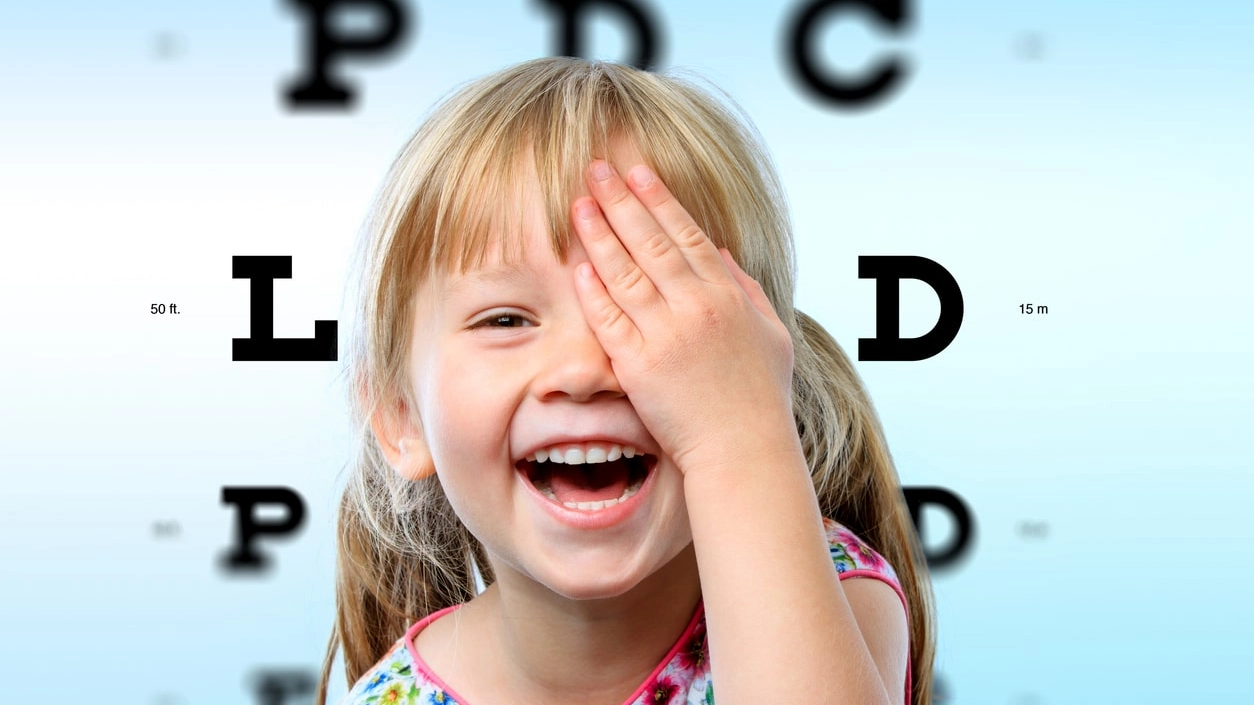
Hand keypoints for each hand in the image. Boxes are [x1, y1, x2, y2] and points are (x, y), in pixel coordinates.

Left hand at [570, 159, 797, 475]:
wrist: (743, 451)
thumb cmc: (760, 399)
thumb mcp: (771, 334)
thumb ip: (746, 289)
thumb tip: (722, 254)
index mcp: (727, 296)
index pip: (687, 234)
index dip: (659, 199)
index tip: (638, 172)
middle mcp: (696, 308)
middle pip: (650, 241)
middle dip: (620, 201)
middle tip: (596, 170)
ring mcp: (666, 335)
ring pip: (624, 272)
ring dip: (599, 234)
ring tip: (578, 204)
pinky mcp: (639, 366)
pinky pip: (610, 319)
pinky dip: (593, 290)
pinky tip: (577, 264)